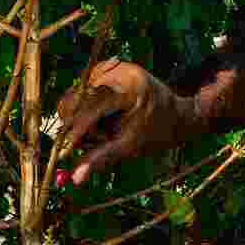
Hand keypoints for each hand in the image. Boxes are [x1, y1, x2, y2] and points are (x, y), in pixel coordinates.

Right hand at [55, 61, 198, 183]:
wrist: (178, 116)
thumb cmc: (158, 133)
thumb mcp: (131, 146)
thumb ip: (102, 158)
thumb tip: (75, 178)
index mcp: (130, 88)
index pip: (91, 107)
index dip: (76, 131)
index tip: (66, 152)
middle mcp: (119, 70)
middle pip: (77, 98)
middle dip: (78, 124)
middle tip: (92, 141)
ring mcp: (113, 66)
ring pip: (77, 96)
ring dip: (81, 118)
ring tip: (103, 131)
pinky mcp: (109, 69)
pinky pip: (84, 91)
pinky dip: (86, 109)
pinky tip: (102, 119)